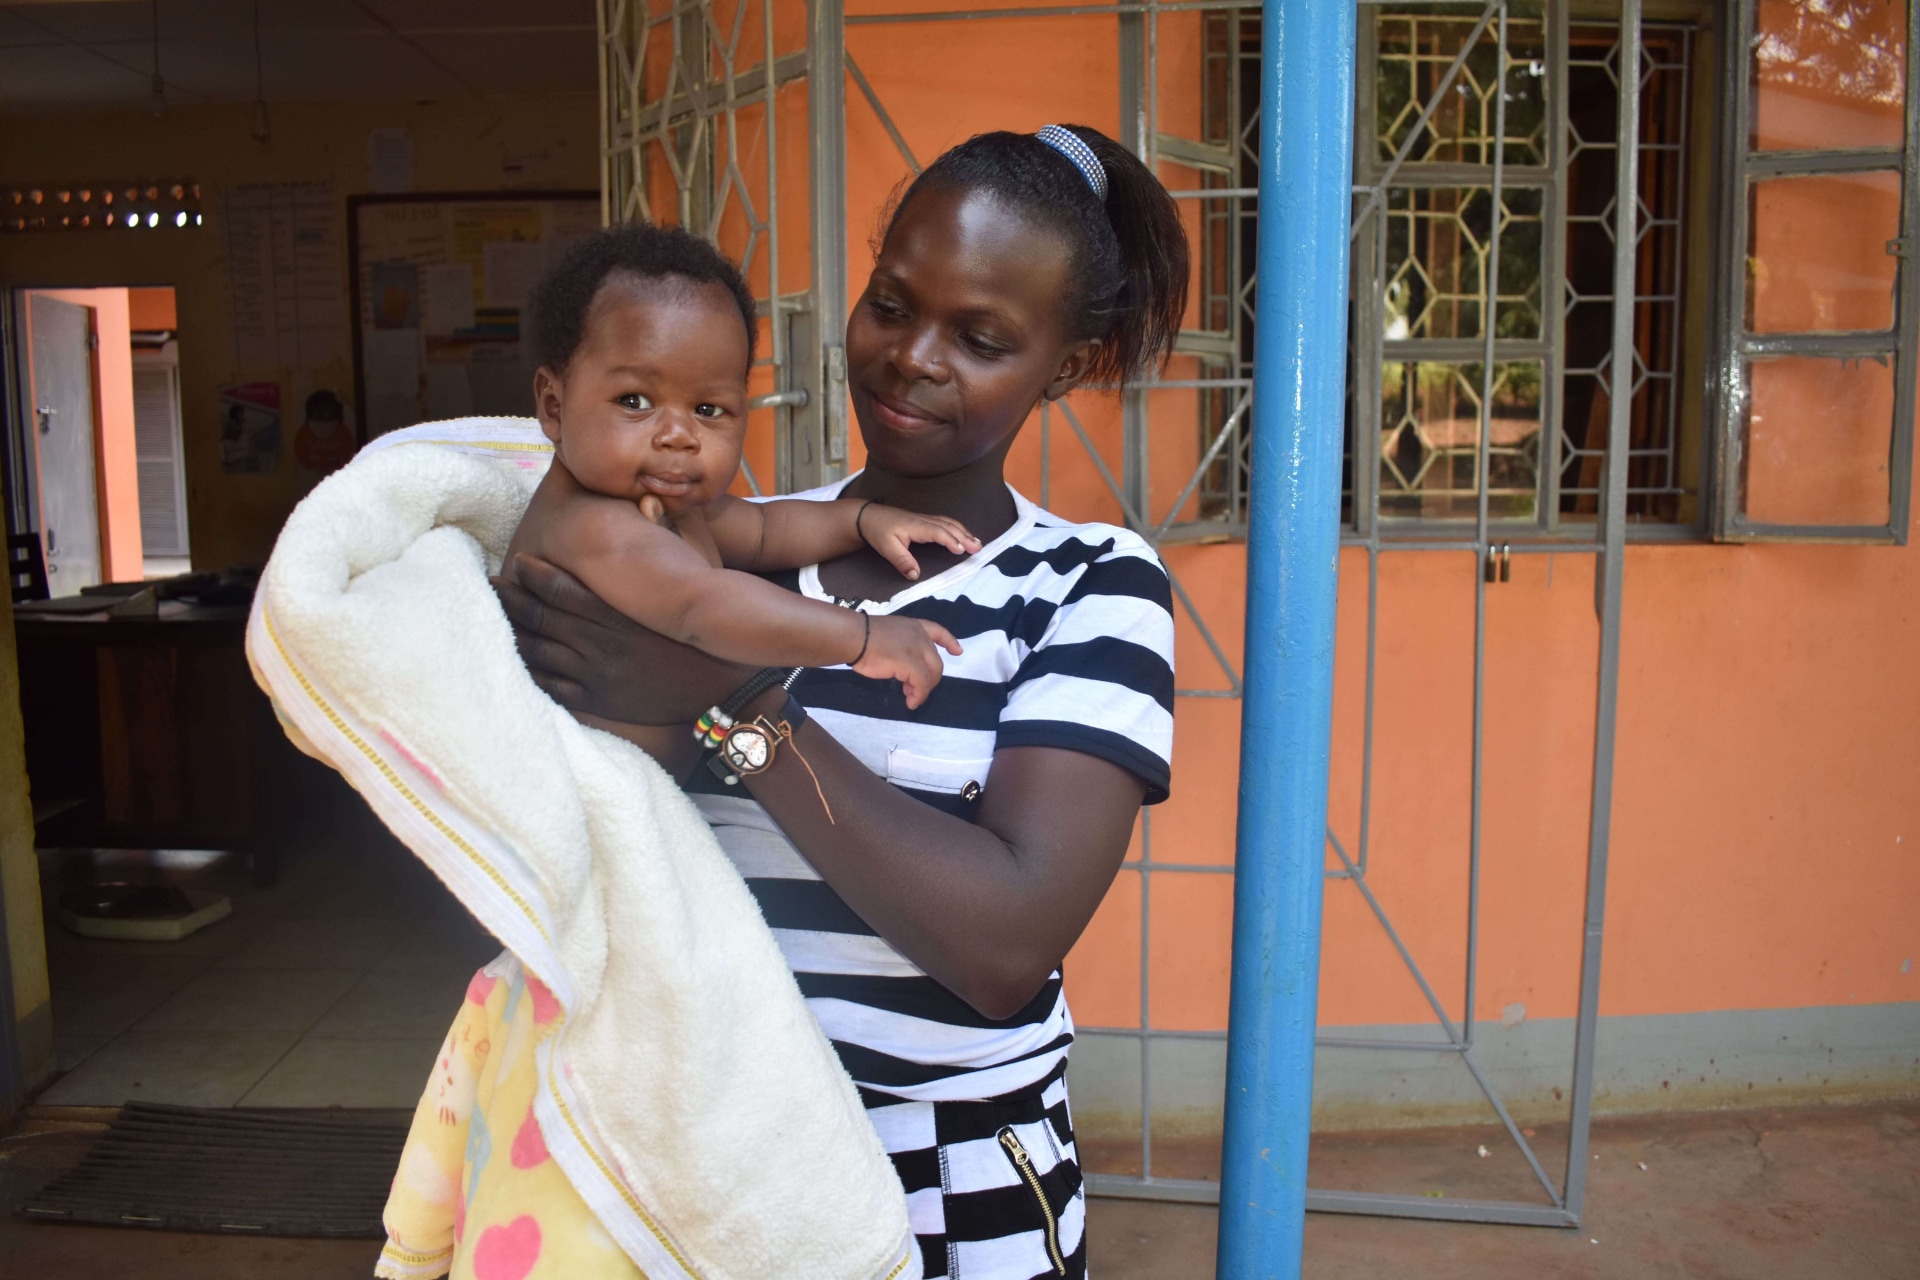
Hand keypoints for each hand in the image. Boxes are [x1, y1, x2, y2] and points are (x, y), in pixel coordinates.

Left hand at [492, 553, 752, 724]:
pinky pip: (552, 687)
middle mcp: (597, 643)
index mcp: (615, 612)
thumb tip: (651, 498)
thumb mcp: (698, 578)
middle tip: (488, 585)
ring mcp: (595, 675)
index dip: (531, 575)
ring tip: (492, 619)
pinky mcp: (598, 702)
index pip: (558, 588)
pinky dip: (531, 673)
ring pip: (537, 652)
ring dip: (512, 633)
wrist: (722, 691)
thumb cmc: (708, 630)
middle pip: (538, 617)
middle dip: (509, 599)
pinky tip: (517, 661)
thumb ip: (674, 535)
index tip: (517, 563)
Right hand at [852, 615, 962, 708]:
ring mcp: (917, 650)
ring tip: (910, 696)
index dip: (950, 642)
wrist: (854, 637)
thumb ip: (902, 646)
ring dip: (923, 689)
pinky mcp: (911, 664)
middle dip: (930, 678)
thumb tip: (903, 667)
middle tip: (914, 689)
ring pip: (932, 674)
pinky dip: (919, 696)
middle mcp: (919, 636)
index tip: (958, 652)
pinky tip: (910, 701)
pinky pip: (922, 684)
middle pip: (936, 661)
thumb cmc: (863, 635)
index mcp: (914, 626)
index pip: (938, 631)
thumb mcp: (889, 634)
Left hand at [858, 504, 980, 579]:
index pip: (938, 532)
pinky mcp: (925, 520)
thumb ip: (902, 561)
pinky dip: (958, 528)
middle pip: (949, 526)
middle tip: (979, 548)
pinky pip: (946, 522)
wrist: (868, 516)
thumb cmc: (878, 531)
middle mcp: (924, 520)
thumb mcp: (886, 548)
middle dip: (965, 536)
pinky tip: (964, 535)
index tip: (962, 550)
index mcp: (916, 526)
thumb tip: (915, 575)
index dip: (951, 540)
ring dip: (964, 532)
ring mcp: (925, 519)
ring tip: (978, 542)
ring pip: (949, 523)